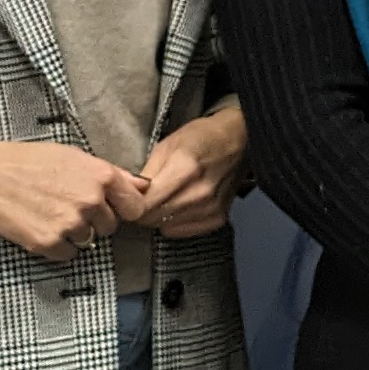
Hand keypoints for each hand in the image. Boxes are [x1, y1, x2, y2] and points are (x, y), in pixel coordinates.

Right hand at [0, 133, 129, 262]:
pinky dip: (57, 246)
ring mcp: (71, 224)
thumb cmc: (28, 161)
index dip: (122, 209)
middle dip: (95, 220)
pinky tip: (41, 226)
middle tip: (66, 205)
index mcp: (101, 177)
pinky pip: (68, 254)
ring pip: (90, 240)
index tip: (110, 208)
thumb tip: (144, 187)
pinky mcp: (50, 243)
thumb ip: (112, 175)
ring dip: (74, 233)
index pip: (135, 207)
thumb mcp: (75, 157)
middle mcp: (90, 201)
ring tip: (49, 212)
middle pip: (111, 226)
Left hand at [129, 101, 247, 238]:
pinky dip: (174, 222)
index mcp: (185, 170)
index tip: (128, 196)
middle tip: (142, 197)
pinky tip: (178, 207)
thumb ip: (146, 173)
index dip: (130, 202)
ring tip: (162, 199)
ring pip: (165, 227)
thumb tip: (129, 195)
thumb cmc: (201, 138)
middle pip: (152, 218)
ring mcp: (210, 209)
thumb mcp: (166, 146)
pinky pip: (181, 231)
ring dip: (157, 217)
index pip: (144, 204)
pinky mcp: (217, 219)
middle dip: (141, 210)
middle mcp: (199, 194)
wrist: (240, 141)